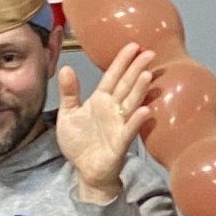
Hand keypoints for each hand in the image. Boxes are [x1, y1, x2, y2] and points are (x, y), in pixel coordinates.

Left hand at [56, 43, 156, 200]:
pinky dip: (136, 120)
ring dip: (140, 90)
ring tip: (147, 75)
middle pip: (126, 85)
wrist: (84, 170)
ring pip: (131, 103)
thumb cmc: (80, 142)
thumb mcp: (68, 114)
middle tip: (149, 53)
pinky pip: (129, 130)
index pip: (112, 76)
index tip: (133, 46)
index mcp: (100, 100)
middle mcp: (113, 109)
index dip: (122, 61)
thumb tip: (66, 68)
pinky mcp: (121, 142)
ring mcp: (119, 125)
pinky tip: (145, 110)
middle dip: (137, 69)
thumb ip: (69, 92)